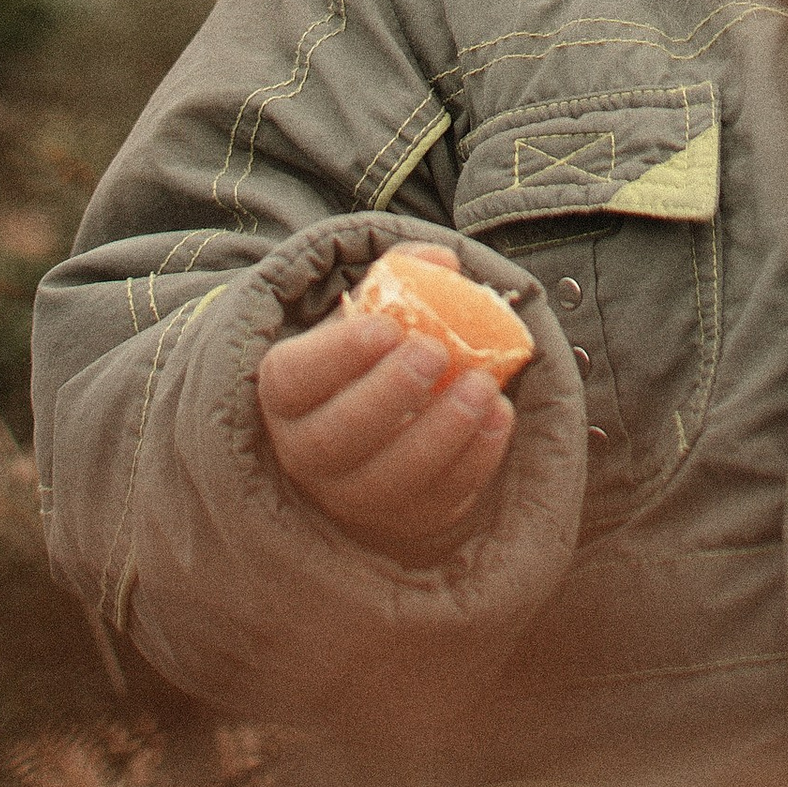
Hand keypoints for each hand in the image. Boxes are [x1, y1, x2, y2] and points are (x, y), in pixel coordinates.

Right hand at [257, 282, 516, 564]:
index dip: (338, 355)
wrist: (377, 421)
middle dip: (388, 396)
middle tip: (434, 353)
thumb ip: (403, 276)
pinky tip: (499, 416)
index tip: (387, 327)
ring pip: (386, 481)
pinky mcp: (399, 522)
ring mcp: (349, 496)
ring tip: (482, 386)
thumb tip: (441, 264)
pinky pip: (433, 502)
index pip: (294, 378)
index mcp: (288, 393)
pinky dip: (472, 462)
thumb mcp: (373, 308)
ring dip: (440, 434)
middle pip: (334, 439)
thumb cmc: (370, 355)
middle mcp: (306, 452)